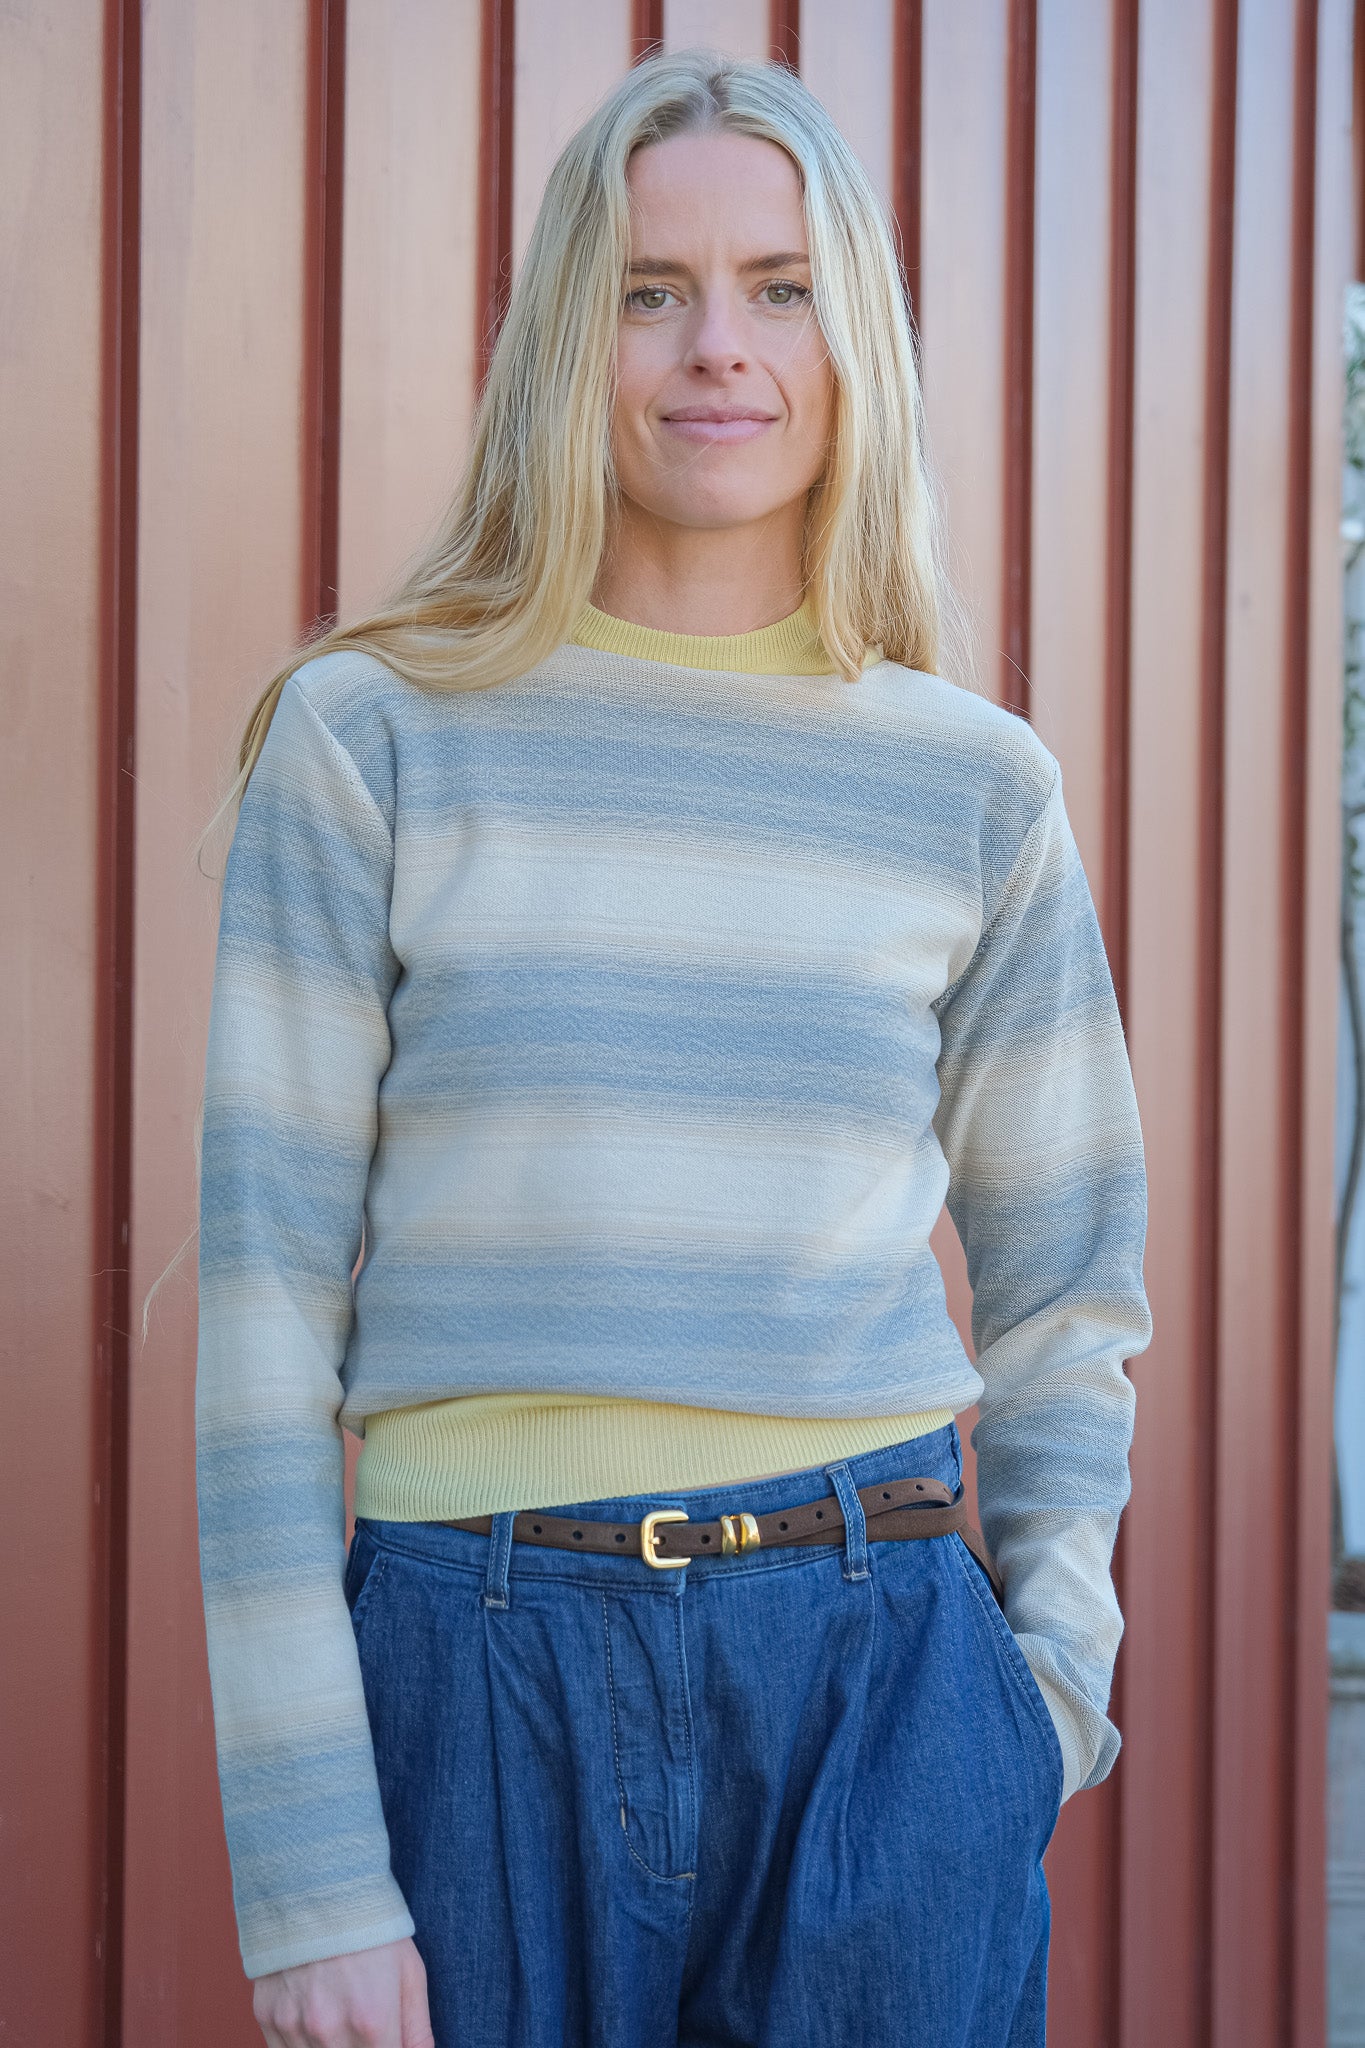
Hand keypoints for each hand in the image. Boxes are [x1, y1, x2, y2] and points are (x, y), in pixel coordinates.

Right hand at [253, 1934, 434, 2047]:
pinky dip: (304, 2046)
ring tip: (342, 2017)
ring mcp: (295, 2027)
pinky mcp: (268, 2018)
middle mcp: (330, 2031)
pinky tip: (316, 2020)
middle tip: (366, 2029)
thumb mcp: (410, 1970)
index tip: (388, 2039)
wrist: (314, 1881)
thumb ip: (418, 2029)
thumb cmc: (369, 1924)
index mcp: (373, 2021)